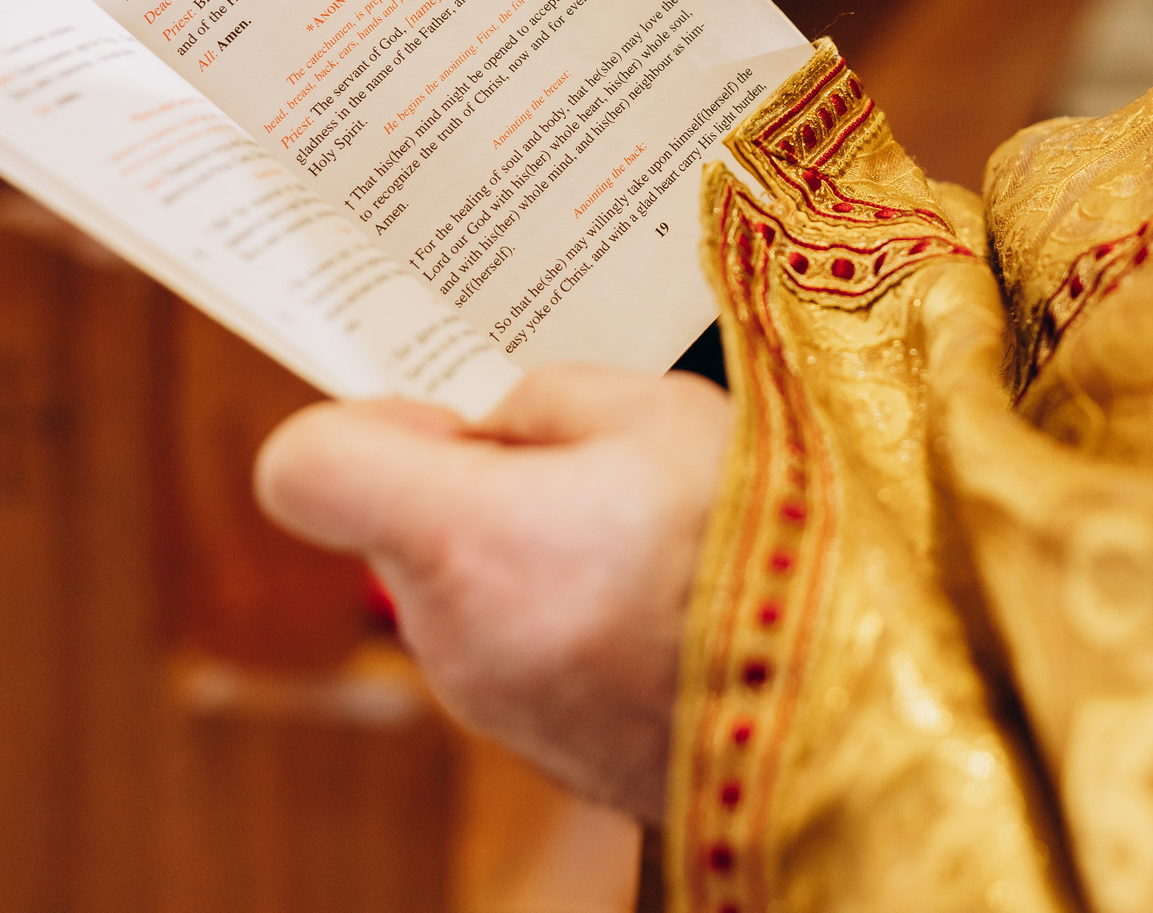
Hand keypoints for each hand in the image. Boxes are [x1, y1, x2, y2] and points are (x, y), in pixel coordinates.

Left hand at [253, 364, 733, 819]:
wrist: (847, 708)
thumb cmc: (761, 548)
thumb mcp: (660, 413)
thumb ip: (546, 402)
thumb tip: (499, 433)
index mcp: (466, 539)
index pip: (306, 469)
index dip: (363, 426)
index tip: (449, 425)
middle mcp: (454, 636)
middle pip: (403, 531)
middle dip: (478, 490)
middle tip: (598, 473)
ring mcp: (492, 707)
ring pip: (465, 594)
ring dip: (531, 557)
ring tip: (652, 543)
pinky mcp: (541, 751)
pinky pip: (516, 651)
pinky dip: (566, 619)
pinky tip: (662, 606)